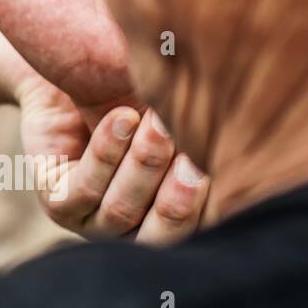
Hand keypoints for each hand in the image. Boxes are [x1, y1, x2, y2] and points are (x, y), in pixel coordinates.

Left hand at [16, 71, 208, 241]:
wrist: (76, 75)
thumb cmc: (138, 98)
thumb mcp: (175, 119)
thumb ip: (201, 141)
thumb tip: (248, 142)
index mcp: (174, 220)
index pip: (202, 229)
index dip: (211, 202)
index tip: (224, 162)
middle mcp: (134, 231)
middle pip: (163, 233)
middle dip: (178, 195)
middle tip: (193, 156)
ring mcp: (93, 223)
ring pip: (122, 210)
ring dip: (144, 165)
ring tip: (156, 123)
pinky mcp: (59, 204)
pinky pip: (84, 188)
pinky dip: (106, 154)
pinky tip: (121, 120)